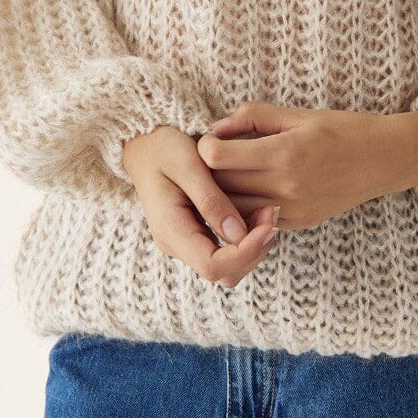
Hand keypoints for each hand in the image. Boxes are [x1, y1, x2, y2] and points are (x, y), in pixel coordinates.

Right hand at [122, 125, 279, 289]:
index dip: (246, 252)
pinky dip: (246, 238)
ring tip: (268, 210)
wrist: (145, 145)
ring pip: (228, 267)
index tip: (268, 225)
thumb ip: (210, 201)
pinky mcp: (196, 234)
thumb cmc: (163, 149)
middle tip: (272, 213)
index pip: (213, 265)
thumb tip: (237, 235)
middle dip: (254, 250)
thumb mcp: (187, 165)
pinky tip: (257, 211)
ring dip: (254, 246)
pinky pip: (225, 250)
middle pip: (225, 273)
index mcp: (171, 230)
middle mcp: (177, 244)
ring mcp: (186, 242)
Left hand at [195, 102, 417, 229]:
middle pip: (221, 186)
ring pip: (233, 210)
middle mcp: (285, 186)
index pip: (218, 157)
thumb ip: (254, 117)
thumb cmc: (344, 130)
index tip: (211, 138)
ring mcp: (291, 210)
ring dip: (222, 194)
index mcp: (284, 153)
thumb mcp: (299, 114)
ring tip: (224, 175)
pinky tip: (247, 191)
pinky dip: (244, 208)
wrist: (385, 161)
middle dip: (208, 171)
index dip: (205, 145)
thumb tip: (216, 127)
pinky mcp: (298, 223)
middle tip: (208, 157)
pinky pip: (256, 220)